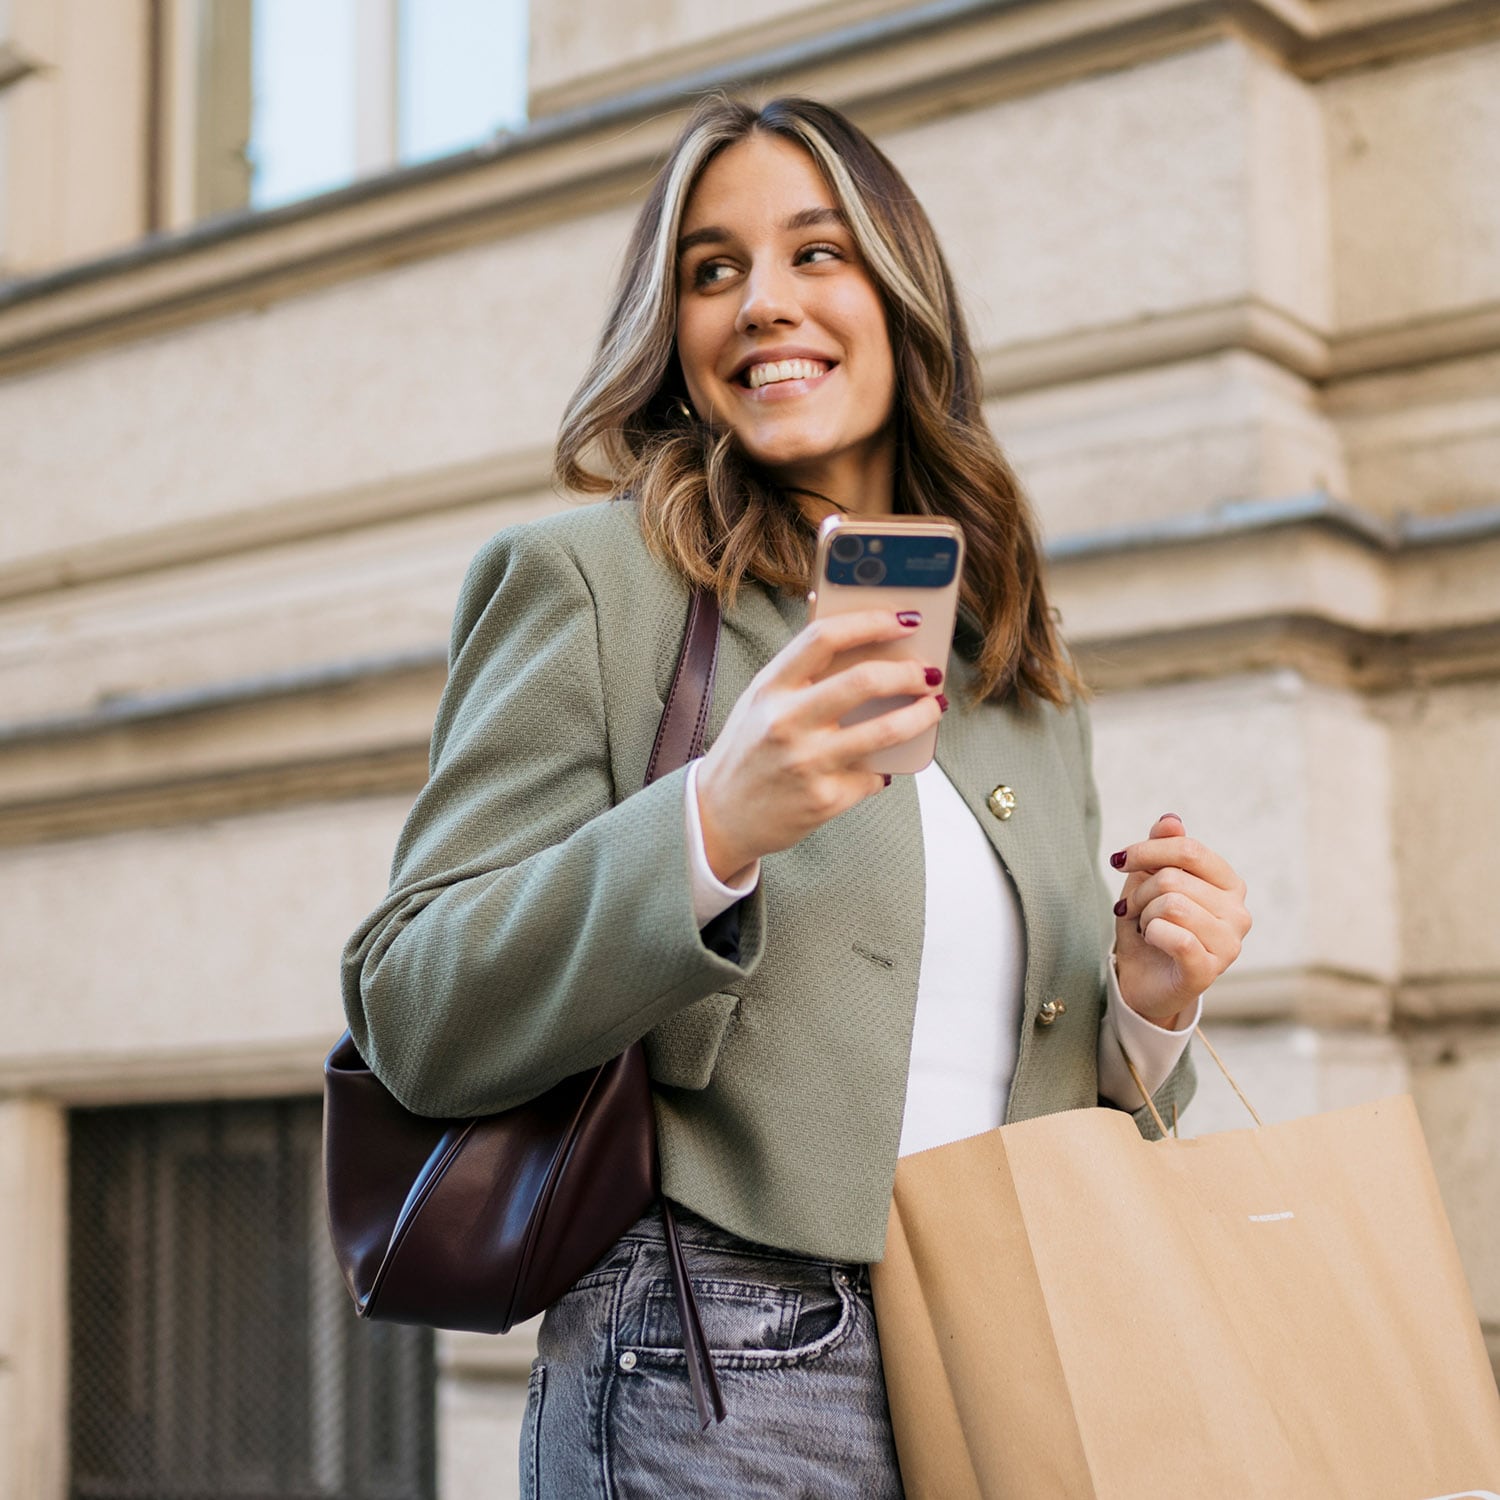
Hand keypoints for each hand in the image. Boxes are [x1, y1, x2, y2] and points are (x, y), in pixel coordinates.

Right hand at [695, 609, 945, 881]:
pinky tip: (884, 764)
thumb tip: (846, 622)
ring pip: (885, 731)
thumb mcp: (761, 701)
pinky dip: (885, 768)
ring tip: (933, 707)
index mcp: (770, 688)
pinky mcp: (824, 800)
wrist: (718, 817)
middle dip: (909, 673)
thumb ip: (800, 669)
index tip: (904, 620)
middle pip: (864, 681)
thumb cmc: (748, 751)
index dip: (871, 622)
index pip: (824, 637)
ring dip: (921, 715)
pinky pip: (874, 776)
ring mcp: (806, 763)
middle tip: (928, 672)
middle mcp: (786, 722)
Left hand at [1111, 813, 1250, 1027]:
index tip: (1119, 861)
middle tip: (1135, 909)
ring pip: (1171, 906)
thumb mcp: (1149, 879)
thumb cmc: (1149, 924)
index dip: (1147, 850)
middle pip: (1174, 879)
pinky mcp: (1209, 970)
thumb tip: (1171, 820)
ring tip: (1146, 927)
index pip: (1190, 850)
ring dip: (1144, 915)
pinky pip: (1176, 937)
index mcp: (1229, 884)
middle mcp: (1238, 912)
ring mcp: (1229, 944)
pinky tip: (1152, 941)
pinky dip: (1152, 935)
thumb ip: (1163, 848)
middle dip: (1140, 892)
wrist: (1140, 978)